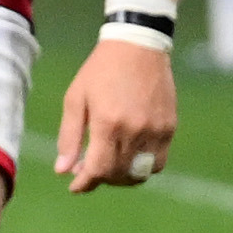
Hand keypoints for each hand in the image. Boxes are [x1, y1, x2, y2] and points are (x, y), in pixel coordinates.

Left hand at [54, 32, 177, 192]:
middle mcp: (135, 130)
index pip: (99, 169)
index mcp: (108, 123)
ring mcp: (156, 130)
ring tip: (108, 167)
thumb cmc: (100, 71)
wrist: (138, 46)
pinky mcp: (170, 127)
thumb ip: (69, 137)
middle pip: (118, 174)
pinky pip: (158, 162)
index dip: (85, 183)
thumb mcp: (76, 99)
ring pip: (140, 173)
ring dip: (122, 178)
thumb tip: (62, 170)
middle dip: (100, 179)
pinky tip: (128, 157)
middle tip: (87, 172)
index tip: (75, 186)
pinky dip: (142, 168)